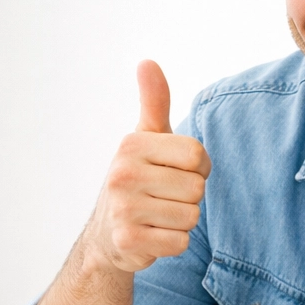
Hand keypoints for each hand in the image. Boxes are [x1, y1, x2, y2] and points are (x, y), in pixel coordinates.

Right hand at [85, 60, 211, 274]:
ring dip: (181, 221)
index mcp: (131, 145)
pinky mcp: (128, 242)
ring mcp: (123, 209)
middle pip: (196, 187)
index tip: (177, 172)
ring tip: (158, 216)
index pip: (198, 155)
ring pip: (191, 216)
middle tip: (164, 198)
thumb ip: (154, 102)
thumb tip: (147, 62)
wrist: (107, 235)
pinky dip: (173, 242)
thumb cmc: (137, 180)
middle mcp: (122, 174)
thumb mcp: (145, 138)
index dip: (198, 168)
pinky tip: (153, 236)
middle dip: (189, 197)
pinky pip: (180, 242)